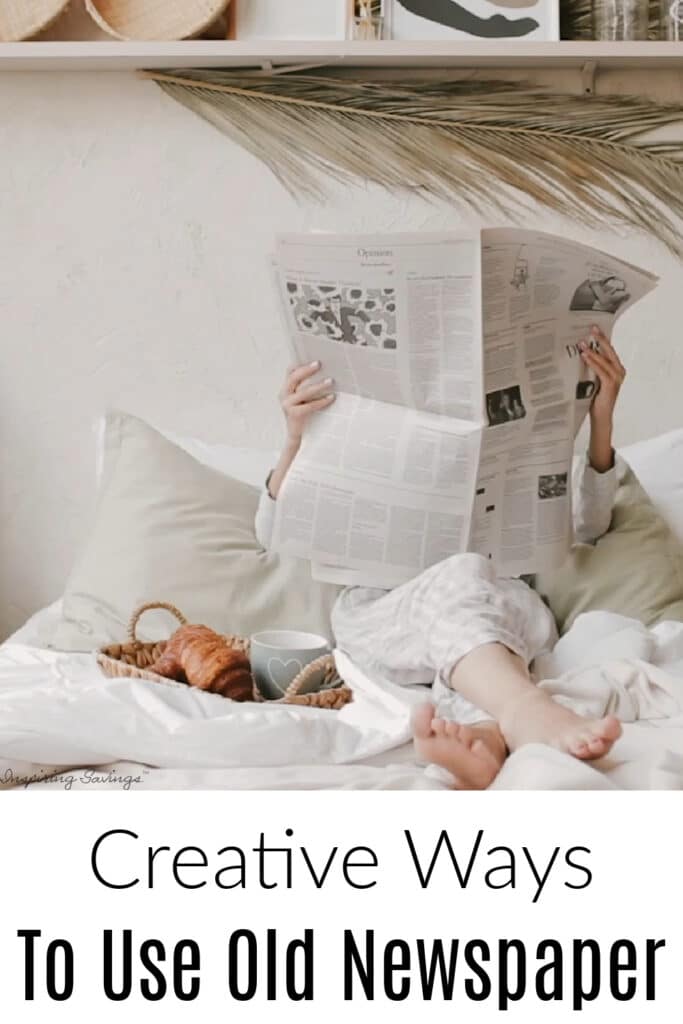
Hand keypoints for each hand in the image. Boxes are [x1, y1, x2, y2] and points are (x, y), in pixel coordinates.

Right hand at [280, 362, 335, 447]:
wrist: (298, 436)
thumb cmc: (305, 415)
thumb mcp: (304, 399)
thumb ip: (307, 387)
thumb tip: (326, 373)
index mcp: (286, 389)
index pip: (290, 371)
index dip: (299, 364)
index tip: (311, 356)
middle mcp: (283, 395)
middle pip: (294, 378)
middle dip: (307, 370)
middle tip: (319, 364)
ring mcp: (287, 405)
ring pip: (303, 392)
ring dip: (318, 385)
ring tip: (331, 381)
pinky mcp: (293, 415)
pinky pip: (309, 405)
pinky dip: (321, 401)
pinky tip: (331, 397)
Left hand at [580, 326, 624, 472]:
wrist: (600, 417)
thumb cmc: (594, 398)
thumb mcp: (591, 379)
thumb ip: (589, 367)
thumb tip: (577, 352)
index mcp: (615, 368)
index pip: (609, 349)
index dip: (602, 338)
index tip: (594, 327)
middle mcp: (619, 371)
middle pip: (610, 350)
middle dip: (600, 338)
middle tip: (591, 328)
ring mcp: (616, 378)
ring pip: (605, 359)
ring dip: (593, 350)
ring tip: (582, 343)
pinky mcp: (611, 386)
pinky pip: (601, 371)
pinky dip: (593, 362)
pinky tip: (585, 356)